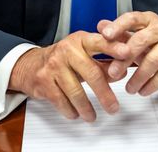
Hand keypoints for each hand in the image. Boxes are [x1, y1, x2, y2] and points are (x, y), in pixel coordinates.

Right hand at [8, 31, 129, 121]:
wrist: (31, 64)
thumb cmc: (64, 59)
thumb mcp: (84, 54)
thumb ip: (104, 61)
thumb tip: (123, 71)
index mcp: (80, 40)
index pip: (99, 41)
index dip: (114, 47)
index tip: (127, 52)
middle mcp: (67, 50)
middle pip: (91, 73)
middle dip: (105, 94)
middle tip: (113, 107)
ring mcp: (54, 66)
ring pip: (76, 92)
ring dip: (87, 108)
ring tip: (92, 116)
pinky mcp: (44, 82)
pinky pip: (61, 101)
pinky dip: (71, 111)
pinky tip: (75, 113)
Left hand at [99, 11, 157, 96]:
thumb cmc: (156, 48)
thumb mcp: (136, 40)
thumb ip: (120, 35)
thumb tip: (100, 25)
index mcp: (148, 19)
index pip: (132, 18)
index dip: (118, 26)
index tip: (105, 35)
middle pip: (141, 40)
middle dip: (124, 58)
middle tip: (113, 72)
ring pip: (152, 60)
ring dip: (138, 77)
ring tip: (129, 88)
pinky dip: (151, 85)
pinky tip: (143, 90)